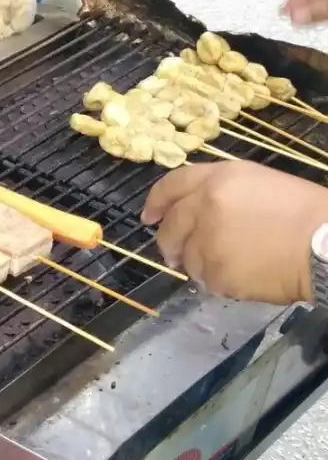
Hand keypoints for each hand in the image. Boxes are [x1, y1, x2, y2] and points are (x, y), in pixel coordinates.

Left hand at [141, 161, 327, 304]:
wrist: (326, 244)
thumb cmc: (304, 212)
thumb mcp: (259, 184)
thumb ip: (220, 193)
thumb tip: (193, 211)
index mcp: (218, 179)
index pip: (172, 185)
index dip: (157, 201)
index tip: (150, 216)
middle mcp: (204, 207)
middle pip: (170, 227)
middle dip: (170, 241)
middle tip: (176, 252)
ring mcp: (207, 241)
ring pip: (187, 257)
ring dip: (198, 263)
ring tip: (231, 262)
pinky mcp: (216, 272)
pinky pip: (206, 279)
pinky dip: (218, 280)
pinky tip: (243, 275)